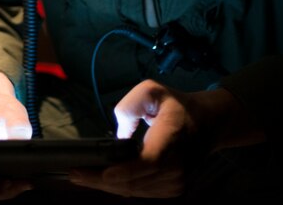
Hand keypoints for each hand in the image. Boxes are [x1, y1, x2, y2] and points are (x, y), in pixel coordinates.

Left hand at [68, 79, 263, 197]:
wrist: (209, 123)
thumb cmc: (177, 105)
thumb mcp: (151, 90)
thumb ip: (129, 106)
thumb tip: (119, 135)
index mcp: (172, 137)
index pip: (149, 162)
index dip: (124, 172)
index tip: (100, 173)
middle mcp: (177, 165)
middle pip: (135, 181)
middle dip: (101, 180)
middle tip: (73, 174)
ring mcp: (177, 180)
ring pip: (136, 190)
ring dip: (107, 186)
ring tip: (81, 177)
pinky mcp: (173, 188)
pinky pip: (142, 192)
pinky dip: (121, 187)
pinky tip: (102, 181)